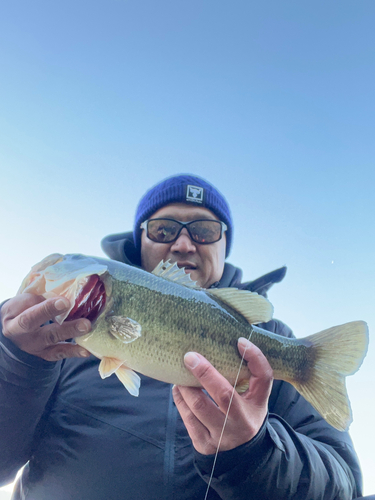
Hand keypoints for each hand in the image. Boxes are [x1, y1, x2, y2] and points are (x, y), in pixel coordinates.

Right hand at [1, 293, 90, 360]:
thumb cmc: (19, 310)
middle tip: (85, 323)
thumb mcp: (21, 302)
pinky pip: (59, 354)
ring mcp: (37, 349)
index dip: (47, 310)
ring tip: (88, 331)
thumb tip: (62, 296)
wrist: (12, 328)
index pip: (30, 318)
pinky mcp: (45, 354)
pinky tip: (86, 351)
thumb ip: (38, 300)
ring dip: (73, 337)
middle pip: (47, 335)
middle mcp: (26, 340)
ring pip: (55, 345)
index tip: (65, 302)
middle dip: (67, 328)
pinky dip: (73, 352)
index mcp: (16, 324)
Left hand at [172, 338, 272, 454]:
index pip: (263, 378)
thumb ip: (251, 372)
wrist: (243, 453)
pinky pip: (187, 418)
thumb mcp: (256, 396)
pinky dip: (180, 398)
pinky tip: (178, 388)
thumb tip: (237, 342)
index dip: (254, 358)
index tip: (240, 341)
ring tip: (180, 372)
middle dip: (204, 372)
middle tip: (189, 356)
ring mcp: (222, 436)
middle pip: (223, 394)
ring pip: (198, 406)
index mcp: (257, 405)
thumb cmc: (246, 412)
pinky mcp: (204, 444)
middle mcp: (241, 422)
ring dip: (186, 386)